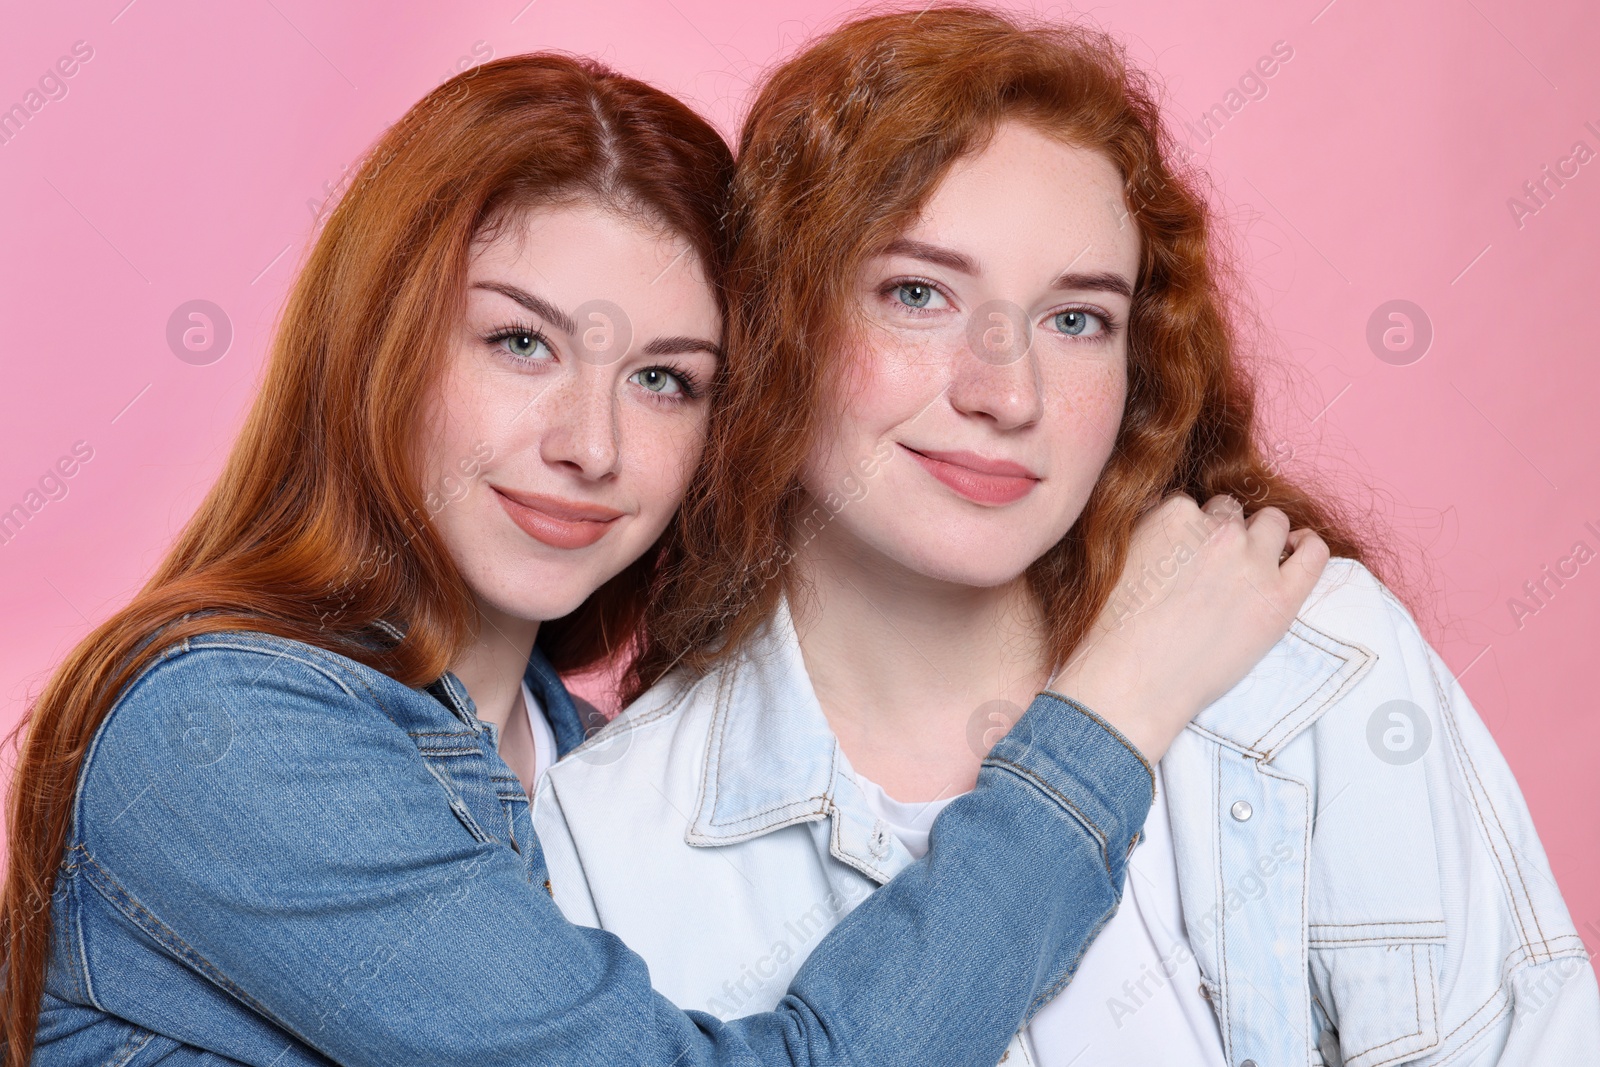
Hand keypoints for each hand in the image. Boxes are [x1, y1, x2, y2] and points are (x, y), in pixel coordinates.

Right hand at [1047, 493, 1328, 762]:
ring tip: (1252, 569)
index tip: (1187, 556)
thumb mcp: (1119, 559)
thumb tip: (1168, 525)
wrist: (1132, 683)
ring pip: (1271, 524)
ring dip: (1263, 539)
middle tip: (1214, 570)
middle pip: (1231, 513)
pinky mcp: (1279, 597)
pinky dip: (1308, 548)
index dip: (1191, 532)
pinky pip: (1313, 554)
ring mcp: (1251, 561)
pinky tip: (1297, 554)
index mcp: (1171, 513)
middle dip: (1225, 534)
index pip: (1193, 506)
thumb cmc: (1113, 632)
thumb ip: (1150, 531)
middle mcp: (1215, 528)